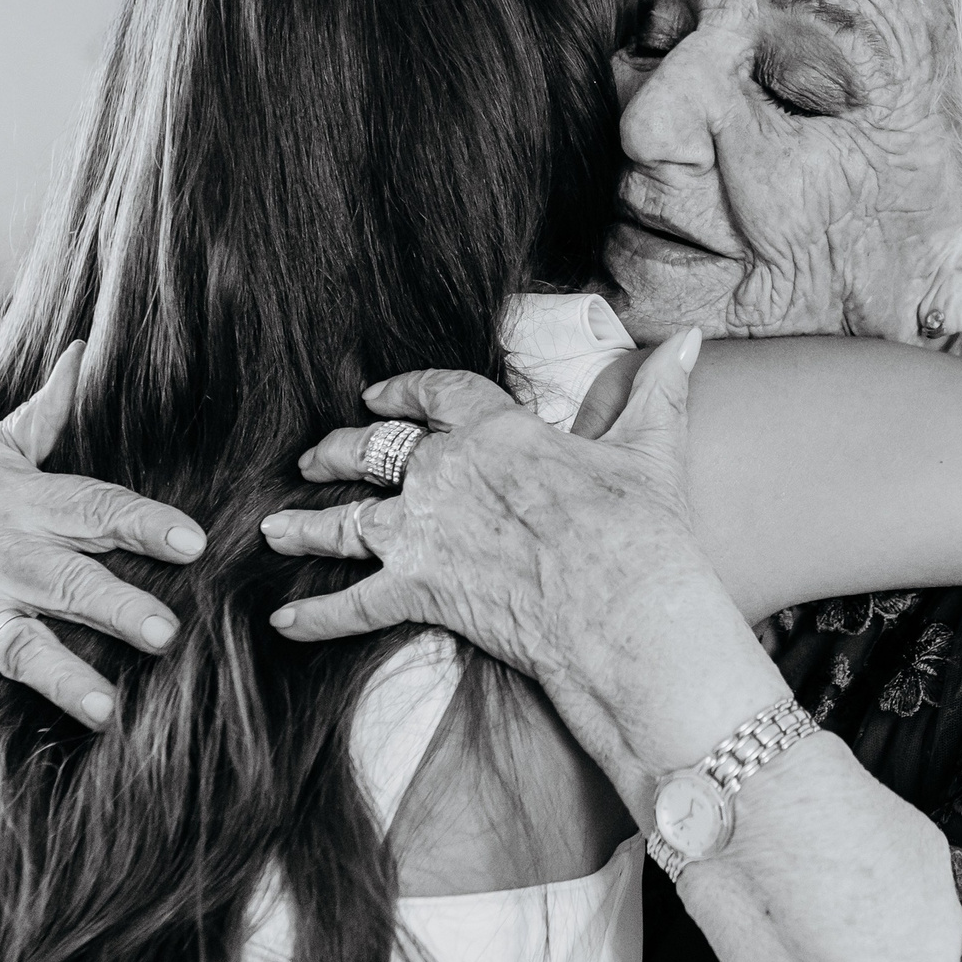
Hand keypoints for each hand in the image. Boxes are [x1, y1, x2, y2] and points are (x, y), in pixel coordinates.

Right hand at [0, 341, 209, 753]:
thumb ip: (48, 412)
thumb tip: (87, 350)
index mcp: (26, 502)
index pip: (97, 507)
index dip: (144, 523)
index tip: (193, 544)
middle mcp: (0, 552)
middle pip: (69, 578)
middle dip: (116, 606)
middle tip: (167, 634)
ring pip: (19, 640)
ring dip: (61, 676)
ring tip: (104, 711)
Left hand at [262, 330, 786, 801]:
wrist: (623, 603)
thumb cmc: (641, 527)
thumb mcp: (651, 447)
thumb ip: (657, 389)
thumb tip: (689, 340)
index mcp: (497, 431)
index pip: (436, 394)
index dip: (401, 391)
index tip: (376, 394)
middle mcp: (446, 473)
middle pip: (373, 453)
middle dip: (337, 454)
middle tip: (311, 458)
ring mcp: (425, 532)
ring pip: (344, 523)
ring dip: (304, 527)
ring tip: (272, 529)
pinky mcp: (420, 590)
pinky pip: (353, 606)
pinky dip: (314, 617)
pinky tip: (281, 621)